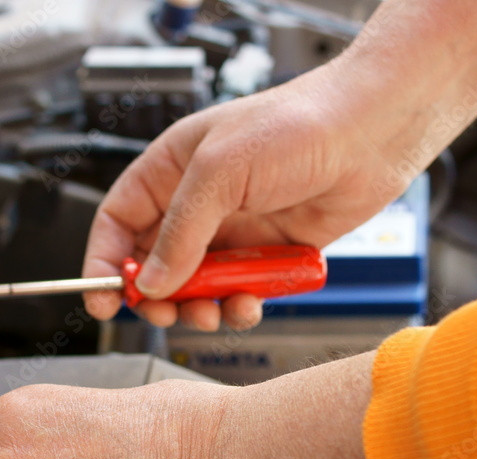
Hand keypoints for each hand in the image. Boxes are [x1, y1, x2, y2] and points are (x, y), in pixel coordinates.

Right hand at [82, 64, 406, 331]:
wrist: (374, 134)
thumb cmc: (299, 126)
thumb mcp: (221, 171)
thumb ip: (181, 232)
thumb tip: (152, 281)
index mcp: (172, 170)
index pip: (119, 222)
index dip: (104, 261)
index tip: (101, 298)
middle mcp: (199, 204)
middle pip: (154, 264)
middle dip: (156, 296)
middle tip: (165, 314)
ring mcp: (234, 231)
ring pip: (197, 288)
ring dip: (199, 309)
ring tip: (213, 312)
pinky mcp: (268, 255)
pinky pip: (240, 293)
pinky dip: (240, 307)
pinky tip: (250, 304)